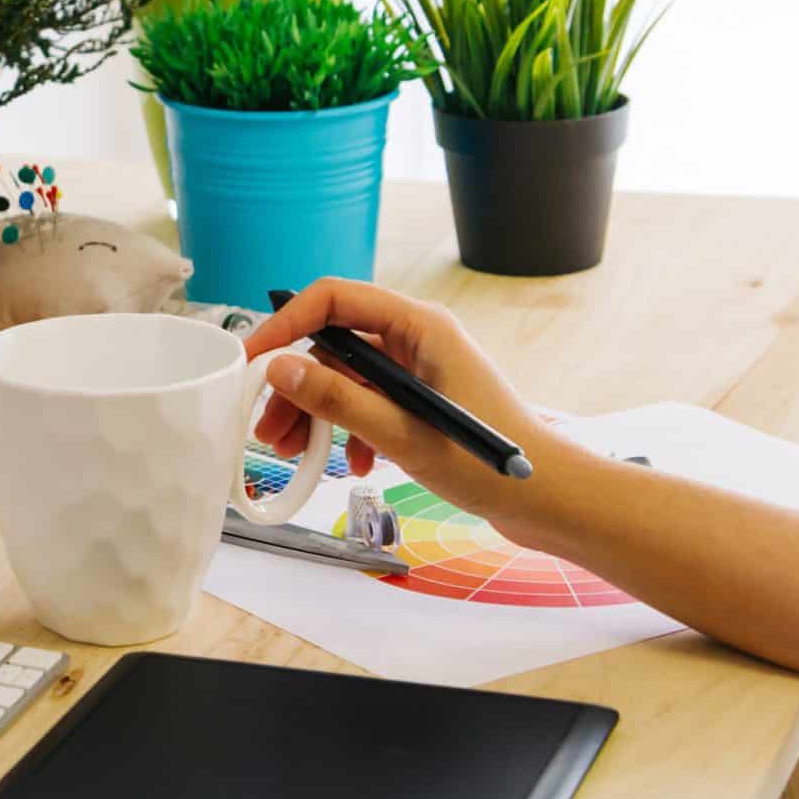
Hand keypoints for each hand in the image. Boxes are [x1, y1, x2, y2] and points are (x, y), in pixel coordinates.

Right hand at [243, 279, 580, 528]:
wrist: (547, 500)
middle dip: (297, 385)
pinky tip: (354, 464)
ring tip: (296, 454)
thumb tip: (279, 369)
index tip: (252, 358)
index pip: (334, 298)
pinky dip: (349, 430)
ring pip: (346, 377)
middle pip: (335, 343)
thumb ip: (337, 400)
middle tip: (268, 427)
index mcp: (420, 326)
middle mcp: (418, 338)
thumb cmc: (490, 465)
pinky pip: (367, 401)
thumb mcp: (401, 434)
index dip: (286, 322)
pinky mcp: (422, 399)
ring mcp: (420, 369)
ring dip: (318, 413)